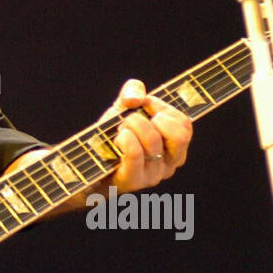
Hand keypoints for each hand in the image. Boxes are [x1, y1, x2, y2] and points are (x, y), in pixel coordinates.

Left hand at [107, 78, 191, 192]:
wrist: (89, 160)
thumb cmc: (112, 133)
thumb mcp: (124, 107)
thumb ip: (133, 90)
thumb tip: (135, 99)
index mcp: (175, 147)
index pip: (184, 125)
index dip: (162, 108)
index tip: (144, 105)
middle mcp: (169, 164)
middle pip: (179, 136)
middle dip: (152, 117)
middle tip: (132, 118)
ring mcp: (152, 175)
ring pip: (153, 140)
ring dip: (132, 125)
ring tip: (119, 129)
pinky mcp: (133, 181)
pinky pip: (135, 154)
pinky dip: (124, 138)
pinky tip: (117, 138)